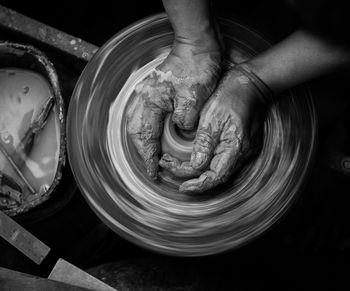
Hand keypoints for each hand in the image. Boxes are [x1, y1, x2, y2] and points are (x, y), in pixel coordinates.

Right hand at [127, 40, 220, 178]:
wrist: (198, 44)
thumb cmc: (198, 65)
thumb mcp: (195, 95)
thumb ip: (185, 118)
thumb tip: (182, 131)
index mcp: (152, 100)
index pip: (145, 136)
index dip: (148, 157)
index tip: (152, 173)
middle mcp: (145, 98)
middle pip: (136, 131)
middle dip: (142, 152)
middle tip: (151, 167)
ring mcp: (150, 94)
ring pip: (139, 124)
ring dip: (144, 142)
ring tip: (152, 157)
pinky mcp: (157, 93)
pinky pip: (146, 117)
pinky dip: (149, 131)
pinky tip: (157, 137)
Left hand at [159, 67, 265, 191]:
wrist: (253, 82)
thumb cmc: (232, 94)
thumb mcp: (212, 116)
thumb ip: (205, 142)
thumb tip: (195, 166)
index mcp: (236, 146)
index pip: (216, 176)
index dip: (198, 185)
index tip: (181, 186)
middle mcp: (243, 153)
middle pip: (217, 176)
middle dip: (194, 179)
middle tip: (170, 168)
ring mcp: (245, 149)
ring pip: (220, 169)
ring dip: (200, 172)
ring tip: (178, 166)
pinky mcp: (242, 143)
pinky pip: (224, 160)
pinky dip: (208, 164)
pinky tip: (195, 159)